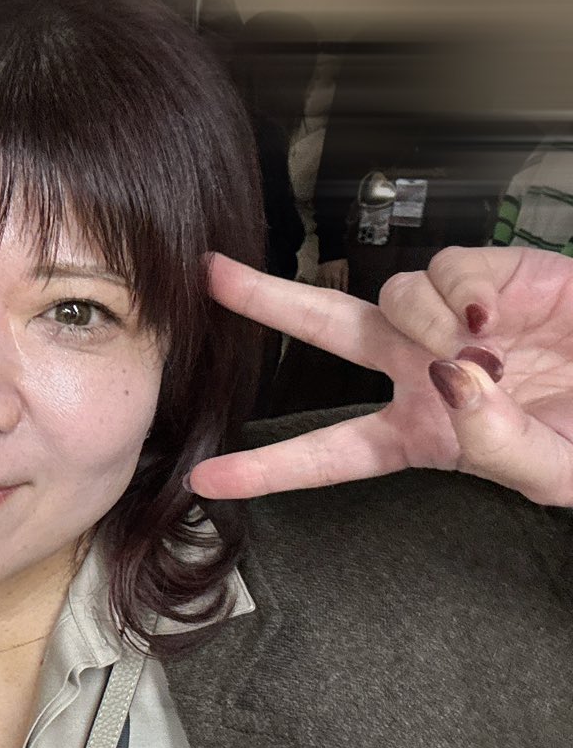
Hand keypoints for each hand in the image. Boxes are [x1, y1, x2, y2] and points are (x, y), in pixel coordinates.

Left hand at [191, 246, 572, 505]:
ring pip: (387, 296)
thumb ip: (495, 445)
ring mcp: (452, 319)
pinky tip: (489, 318)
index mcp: (420, 432)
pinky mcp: (492, 274)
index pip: (331, 452)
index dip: (270, 468)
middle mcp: (423, 369)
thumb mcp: (550, 473)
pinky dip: (456, 291)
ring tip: (478, 352)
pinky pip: (443, 270)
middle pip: (325, 330)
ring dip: (419, 323)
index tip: (209, 478)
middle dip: (265, 299)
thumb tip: (451, 382)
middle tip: (209, 276)